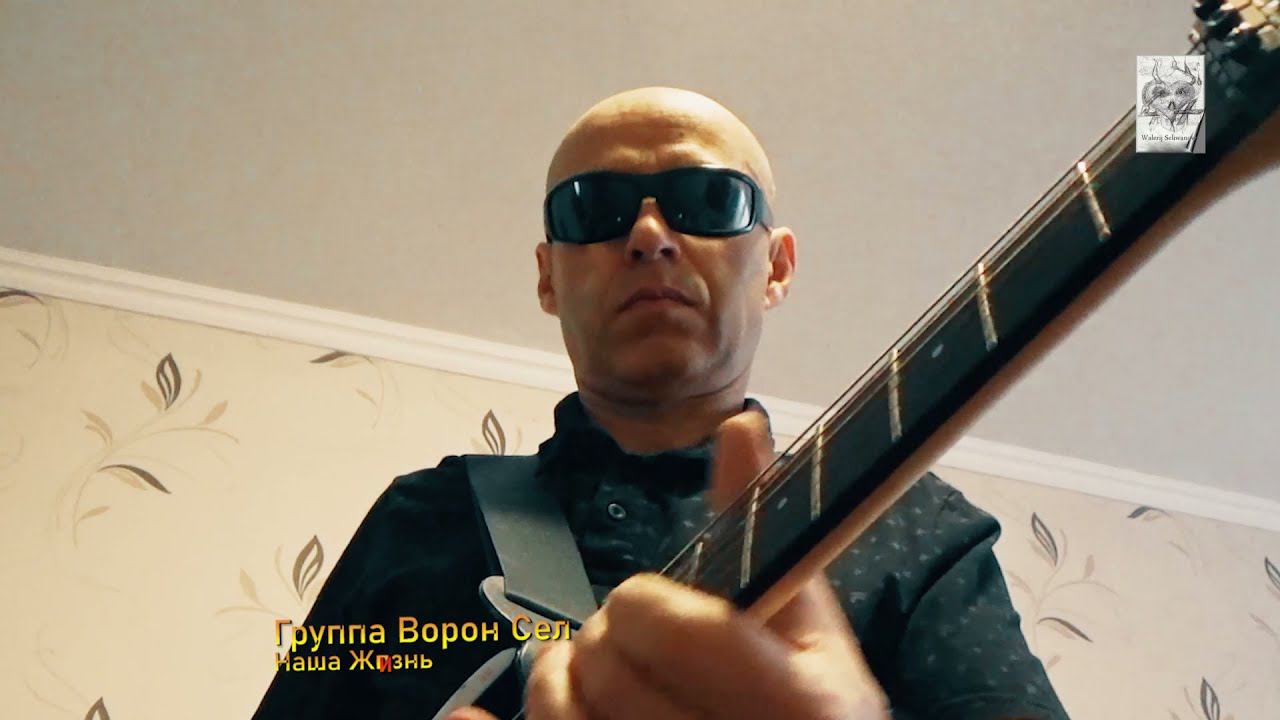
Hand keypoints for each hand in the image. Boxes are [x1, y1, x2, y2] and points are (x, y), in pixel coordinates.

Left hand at [448, 408, 889, 719]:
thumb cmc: (803, 701)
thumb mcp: (800, 618)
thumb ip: (759, 527)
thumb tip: (741, 424)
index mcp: (803, 702)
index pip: (683, 632)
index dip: (642, 605)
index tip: (642, 602)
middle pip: (613, 676)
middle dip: (600, 641)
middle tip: (614, 637)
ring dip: (553, 685)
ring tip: (574, 671)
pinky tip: (472, 716)